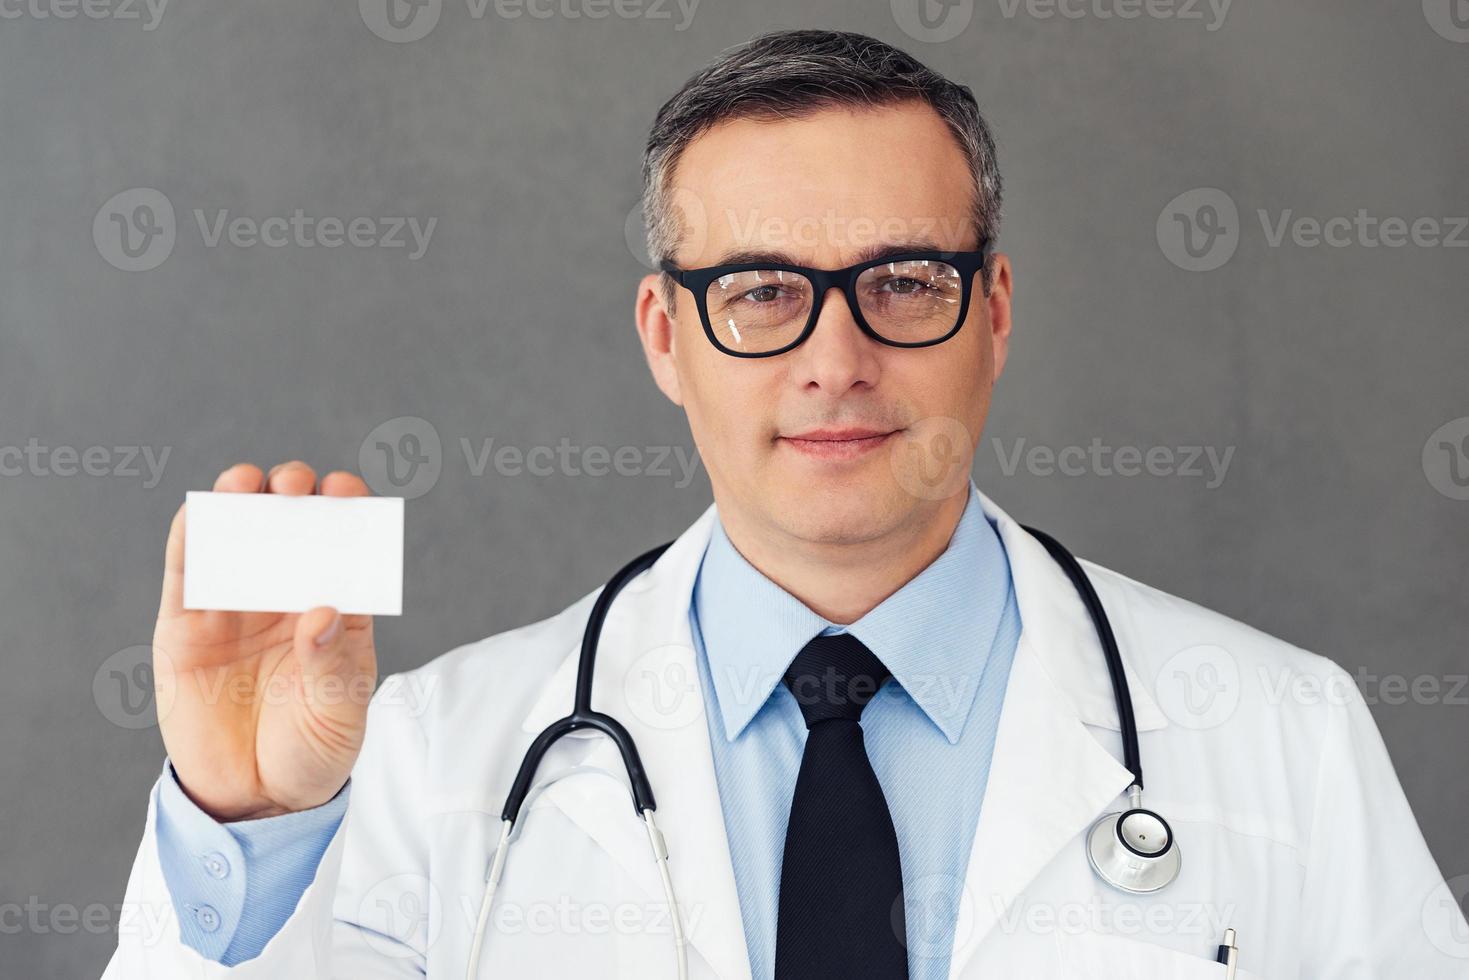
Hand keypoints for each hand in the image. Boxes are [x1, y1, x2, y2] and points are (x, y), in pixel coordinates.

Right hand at [153, 462, 377, 820]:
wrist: (257, 798)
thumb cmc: (313, 749)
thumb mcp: (339, 712)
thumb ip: (332, 663)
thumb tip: (322, 613)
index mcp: (336, 605)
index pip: (344, 543)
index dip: (346, 509)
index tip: (346, 492)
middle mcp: (285, 595)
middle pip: (289, 526)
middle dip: (292, 494)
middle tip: (294, 486)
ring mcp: (235, 607)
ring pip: (235, 538)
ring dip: (238, 501)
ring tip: (245, 484)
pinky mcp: (186, 628)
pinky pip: (186, 573)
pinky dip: (189, 539)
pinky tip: (199, 515)